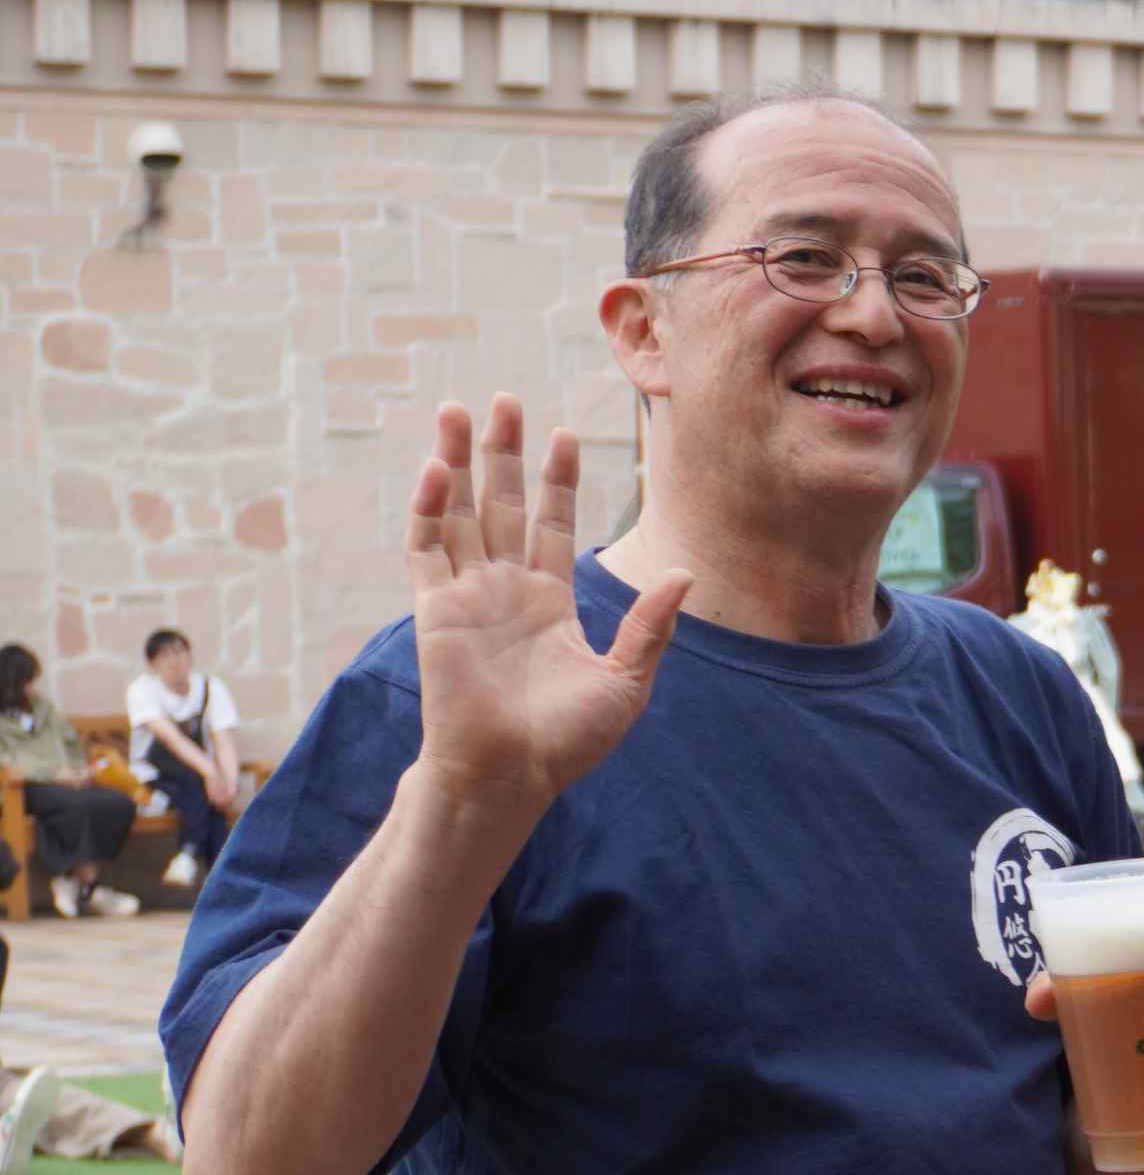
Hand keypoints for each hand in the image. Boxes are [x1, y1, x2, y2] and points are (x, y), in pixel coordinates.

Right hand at [402, 397, 686, 818]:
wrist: (513, 775)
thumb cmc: (567, 741)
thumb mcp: (626, 680)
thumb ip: (650, 626)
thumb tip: (686, 575)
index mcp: (549, 601)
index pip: (554, 523)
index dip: (557, 480)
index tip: (564, 435)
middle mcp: (505, 589)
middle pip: (501, 504)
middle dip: (501, 453)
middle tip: (504, 399)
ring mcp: (466, 596)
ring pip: (459, 513)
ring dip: (457, 463)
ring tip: (459, 410)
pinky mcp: (435, 611)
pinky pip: (426, 549)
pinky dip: (428, 508)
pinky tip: (436, 468)